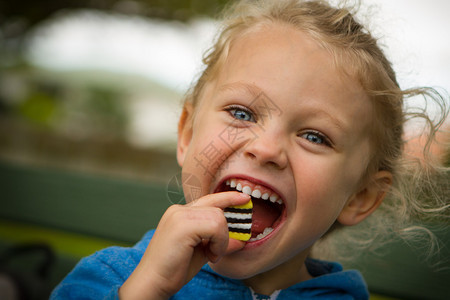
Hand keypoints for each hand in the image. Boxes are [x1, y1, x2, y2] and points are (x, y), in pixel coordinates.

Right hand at [119, 191, 249, 299]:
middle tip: (216, 251)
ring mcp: (179, 215)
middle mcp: (178, 210)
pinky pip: (215, 227)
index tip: (244, 198)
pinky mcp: (182, 225)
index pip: (209, 199)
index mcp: (180, 213)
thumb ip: (219, 242)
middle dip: (225, 231)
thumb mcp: (203, 252)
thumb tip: (241, 240)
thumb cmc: (174, 269)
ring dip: (221, 240)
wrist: (153, 282)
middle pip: (217, 209)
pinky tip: (210, 255)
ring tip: (211, 255)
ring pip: (218, 218)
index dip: (227, 197)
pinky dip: (219, 243)